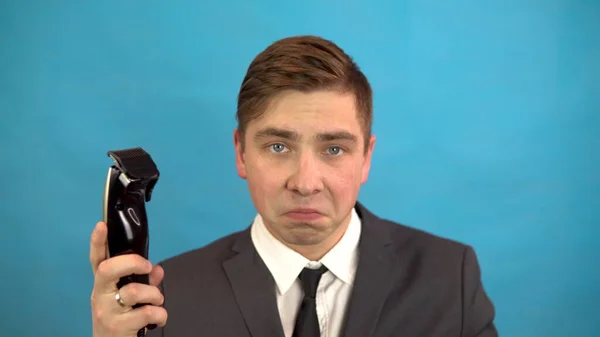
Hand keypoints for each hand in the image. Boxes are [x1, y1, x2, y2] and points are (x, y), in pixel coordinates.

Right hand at [89, 221, 167, 336]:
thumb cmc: (121, 320)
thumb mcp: (130, 300)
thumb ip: (144, 281)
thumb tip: (157, 270)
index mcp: (103, 285)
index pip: (97, 260)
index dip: (97, 242)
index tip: (101, 225)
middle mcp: (99, 296)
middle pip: (108, 270)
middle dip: (132, 263)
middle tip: (147, 267)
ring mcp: (106, 312)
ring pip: (133, 291)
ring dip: (154, 294)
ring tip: (157, 302)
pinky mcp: (117, 327)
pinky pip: (147, 313)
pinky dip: (160, 315)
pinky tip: (158, 319)